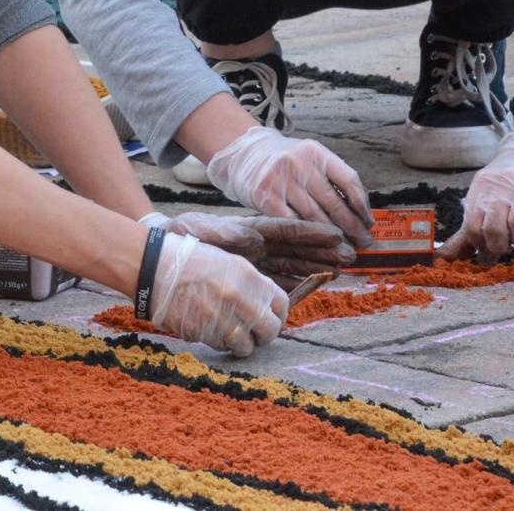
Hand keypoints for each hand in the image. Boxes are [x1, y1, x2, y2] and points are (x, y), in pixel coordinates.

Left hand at [142, 211, 355, 288]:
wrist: (163, 253)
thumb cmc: (182, 237)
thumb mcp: (199, 230)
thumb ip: (224, 233)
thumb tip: (252, 239)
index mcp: (250, 229)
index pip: (286, 230)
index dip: (311, 232)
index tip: (335, 233)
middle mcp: (258, 246)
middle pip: (297, 248)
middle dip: (323, 251)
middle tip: (351, 255)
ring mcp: (257, 263)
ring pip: (293, 264)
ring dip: (317, 266)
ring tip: (342, 268)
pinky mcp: (251, 279)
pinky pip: (280, 282)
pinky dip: (299, 284)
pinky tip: (318, 284)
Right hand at [146, 232, 287, 356]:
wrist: (153, 267)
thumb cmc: (187, 259)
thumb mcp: (226, 261)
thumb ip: (249, 284)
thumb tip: (263, 306)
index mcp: (249, 277)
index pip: (281, 305)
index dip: (278, 315)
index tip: (270, 319)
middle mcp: (241, 300)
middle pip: (269, 331)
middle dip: (263, 335)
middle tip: (253, 332)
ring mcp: (223, 319)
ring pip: (246, 346)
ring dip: (240, 343)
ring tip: (228, 333)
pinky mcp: (204, 334)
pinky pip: (221, 347)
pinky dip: (218, 343)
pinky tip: (208, 329)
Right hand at [204, 126, 374, 248]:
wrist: (244, 153)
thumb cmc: (284, 161)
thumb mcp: (309, 158)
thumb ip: (331, 179)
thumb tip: (360, 213)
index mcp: (316, 152)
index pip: (349, 180)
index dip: (363, 206)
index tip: (369, 223)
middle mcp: (299, 163)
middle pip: (334, 202)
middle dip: (352, 227)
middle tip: (363, 244)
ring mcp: (280, 180)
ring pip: (314, 217)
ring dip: (333, 237)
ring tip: (345, 250)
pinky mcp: (264, 196)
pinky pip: (291, 223)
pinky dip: (306, 236)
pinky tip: (315, 246)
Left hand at [441, 132, 513, 257]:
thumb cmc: (510, 180)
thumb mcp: (487, 191)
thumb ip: (477, 218)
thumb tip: (465, 252)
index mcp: (481, 188)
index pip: (471, 225)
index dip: (480, 243)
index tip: (488, 248)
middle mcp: (500, 188)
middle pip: (494, 229)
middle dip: (500, 246)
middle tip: (506, 247)